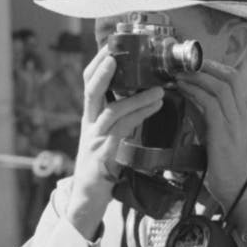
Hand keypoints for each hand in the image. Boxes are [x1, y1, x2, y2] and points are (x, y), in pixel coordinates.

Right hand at [66, 46, 163, 237]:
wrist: (87, 202)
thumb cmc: (101, 170)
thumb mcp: (107, 141)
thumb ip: (120, 122)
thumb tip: (142, 102)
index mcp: (91, 119)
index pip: (89, 85)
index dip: (98, 64)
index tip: (111, 45)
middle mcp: (90, 126)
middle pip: (91, 91)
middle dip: (103, 71)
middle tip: (116, 55)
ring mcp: (95, 142)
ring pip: (112, 113)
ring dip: (136, 99)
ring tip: (159, 90)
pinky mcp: (103, 158)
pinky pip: (121, 135)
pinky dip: (138, 119)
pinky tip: (154, 110)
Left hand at [175, 59, 246, 211]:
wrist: (236, 190)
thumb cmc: (225, 166)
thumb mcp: (216, 135)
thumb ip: (206, 116)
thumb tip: (190, 98)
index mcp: (244, 114)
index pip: (235, 80)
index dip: (216, 68)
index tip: (196, 65)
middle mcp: (243, 115)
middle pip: (231, 77)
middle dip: (207, 66)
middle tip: (185, 64)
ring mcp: (236, 123)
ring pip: (221, 87)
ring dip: (197, 77)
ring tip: (179, 75)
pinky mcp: (224, 132)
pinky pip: (211, 104)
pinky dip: (195, 93)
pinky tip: (182, 90)